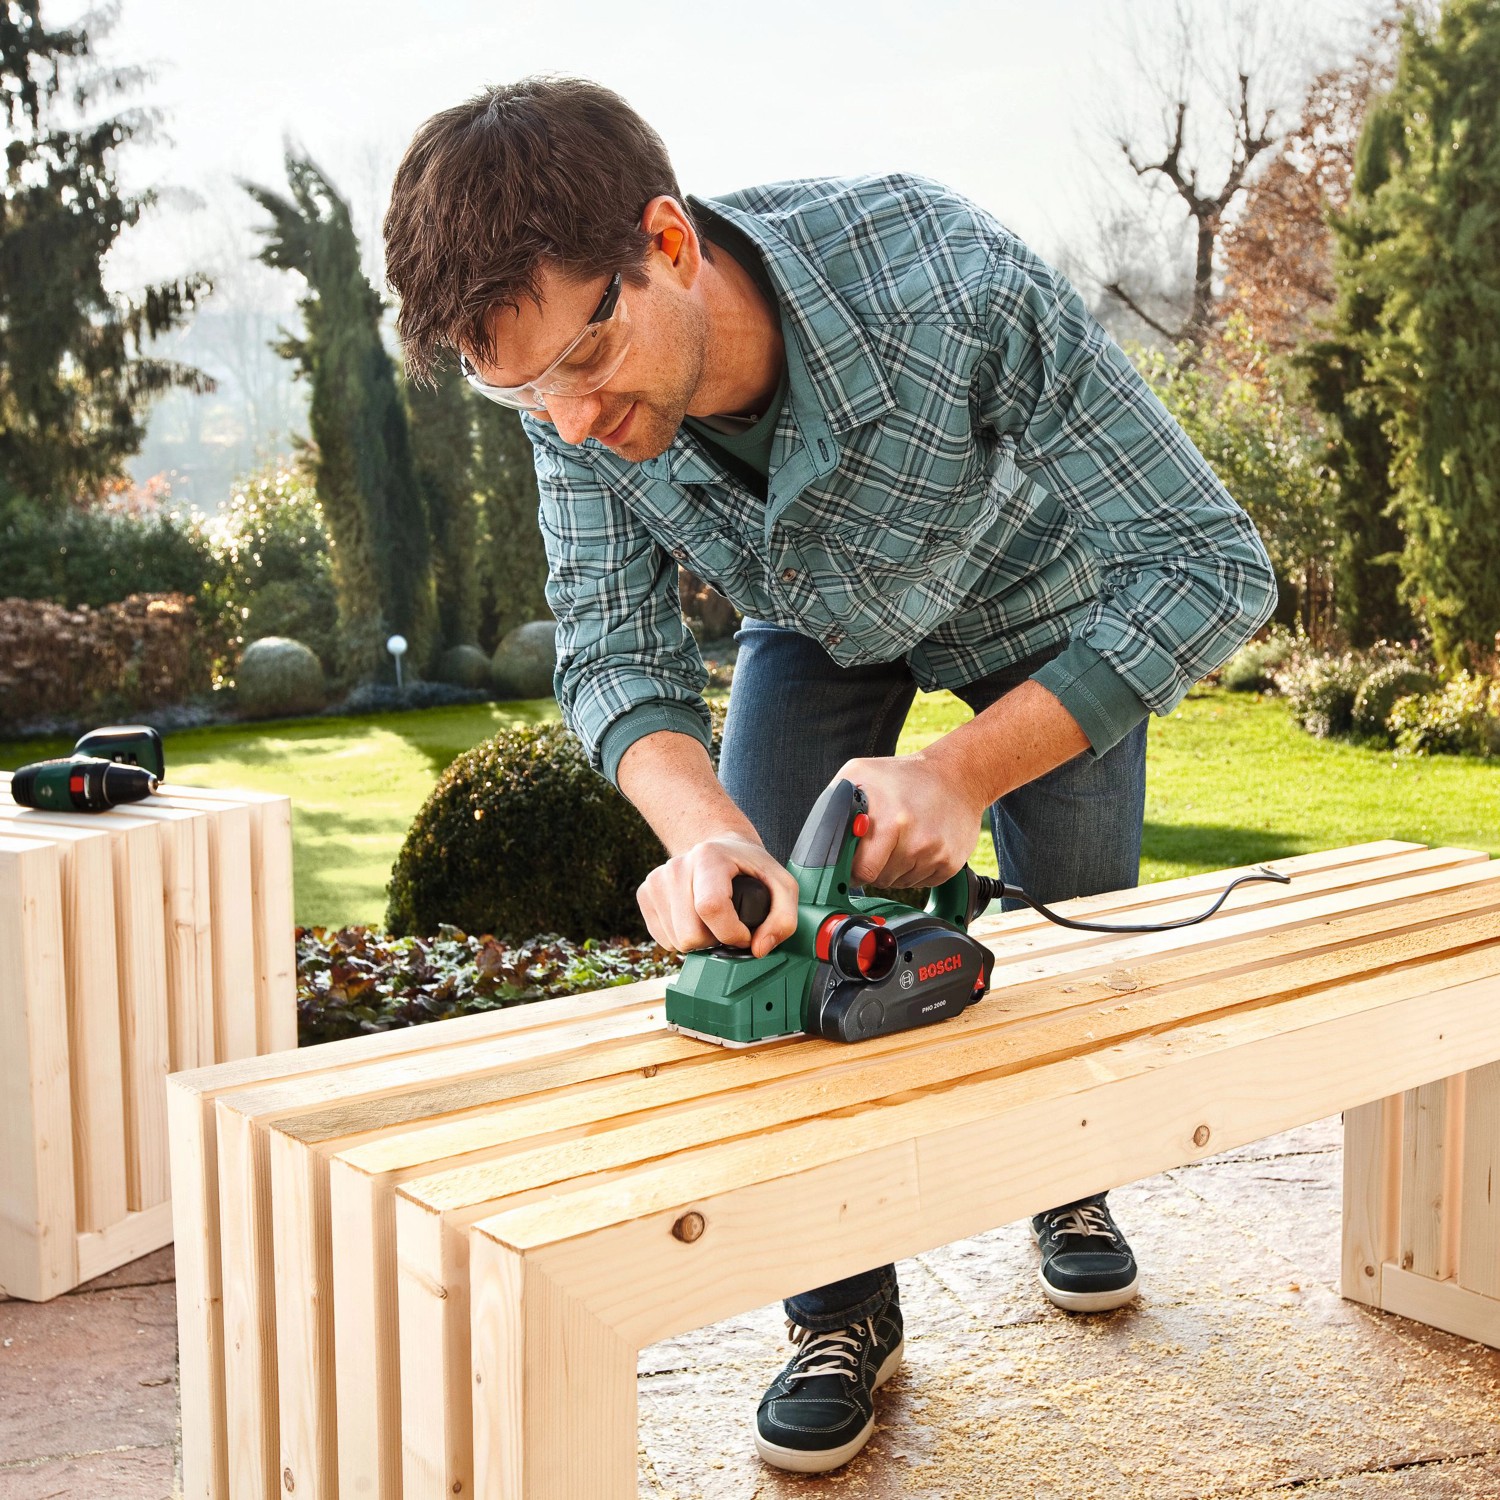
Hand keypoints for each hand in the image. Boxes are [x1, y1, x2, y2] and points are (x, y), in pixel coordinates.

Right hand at [636, 834, 799, 956]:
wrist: (717, 847)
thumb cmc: (749, 867)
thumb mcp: (782, 886)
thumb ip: (783, 919)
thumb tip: (759, 949)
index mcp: (709, 857)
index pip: (711, 908)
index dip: (731, 932)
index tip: (745, 933)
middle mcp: (677, 866)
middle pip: (690, 934)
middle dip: (715, 940)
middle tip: (728, 924)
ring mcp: (657, 880)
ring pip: (676, 941)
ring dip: (699, 941)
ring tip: (712, 921)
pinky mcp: (645, 893)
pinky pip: (663, 941)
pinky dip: (682, 939)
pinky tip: (695, 920)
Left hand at [833, 753, 989, 887]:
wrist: (958, 776)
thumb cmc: (904, 776)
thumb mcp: (861, 773)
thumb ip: (834, 802)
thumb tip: (819, 837)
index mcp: (888, 818)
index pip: (861, 869)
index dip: (851, 868)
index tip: (851, 861)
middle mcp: (913, 837)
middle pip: (879, 879)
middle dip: (872, 868)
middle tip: (877, 845)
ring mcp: (934, 853)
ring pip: (899, 883)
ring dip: (894, 869)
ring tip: (900, 840)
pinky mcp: (950, 863)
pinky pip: (920, 883)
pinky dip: (915, 871)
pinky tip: (918, 846)